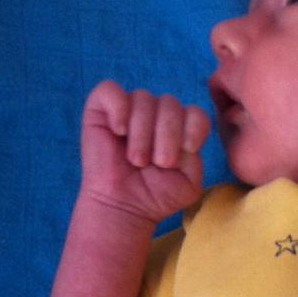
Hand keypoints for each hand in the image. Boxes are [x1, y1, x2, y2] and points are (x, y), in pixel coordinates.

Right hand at [79, 80, 209, 222]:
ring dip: (143, 134)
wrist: (123, 206)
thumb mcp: (188, 184)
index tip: (187, 150)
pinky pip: (111, 90)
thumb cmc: (155, 195)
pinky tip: (119, 131)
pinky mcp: (101, 108)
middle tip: (158, 163)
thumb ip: (195, 159)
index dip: (194, 128)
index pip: (196, 113)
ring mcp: (130, 107)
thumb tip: (184, 137)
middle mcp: (156, 113)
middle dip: (167, 136)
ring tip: (137, 160)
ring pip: (144, 99)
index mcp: (181, 127)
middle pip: (171, 104)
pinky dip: (118, 109)